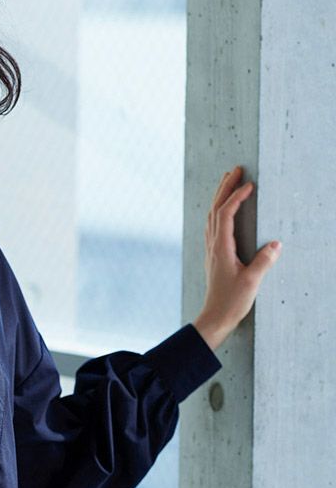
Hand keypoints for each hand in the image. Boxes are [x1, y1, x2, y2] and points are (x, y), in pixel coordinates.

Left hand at [193, 166, 282, 350]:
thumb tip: (276, 243)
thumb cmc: (231, 302)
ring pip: (212, 216)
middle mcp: (213, 246)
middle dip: (225, 188)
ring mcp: (211, 250)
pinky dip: (218, 211)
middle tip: (236, 170)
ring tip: (229, 181)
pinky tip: (223, 211)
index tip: (249, 184)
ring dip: (220, 197)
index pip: (226, 215)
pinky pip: (213, 226)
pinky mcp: (213, 256)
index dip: (236, 197)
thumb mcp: (252, 282)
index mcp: (222, 248)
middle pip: (215, 209)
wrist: (215, 318)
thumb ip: (264, 262)